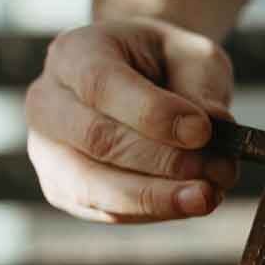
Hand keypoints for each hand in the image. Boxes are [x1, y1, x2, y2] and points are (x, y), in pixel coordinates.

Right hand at [26, 15, 237, 222]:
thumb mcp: (190, 56)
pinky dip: (152, 210)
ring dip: (156, 197)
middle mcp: (48, 102)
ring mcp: (48, 151)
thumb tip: (217, 128)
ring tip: (206, 196)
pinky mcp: (63, 190)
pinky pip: (104, 210)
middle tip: (216, 170)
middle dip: (161, 161)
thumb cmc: (165, 64)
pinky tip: (190, 202)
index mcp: (73, 54)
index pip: (101, 84)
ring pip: (92, 186)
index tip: (202, 131)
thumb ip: (201, 87)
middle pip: (96, 139)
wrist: (140, 79)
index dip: (153, 113)